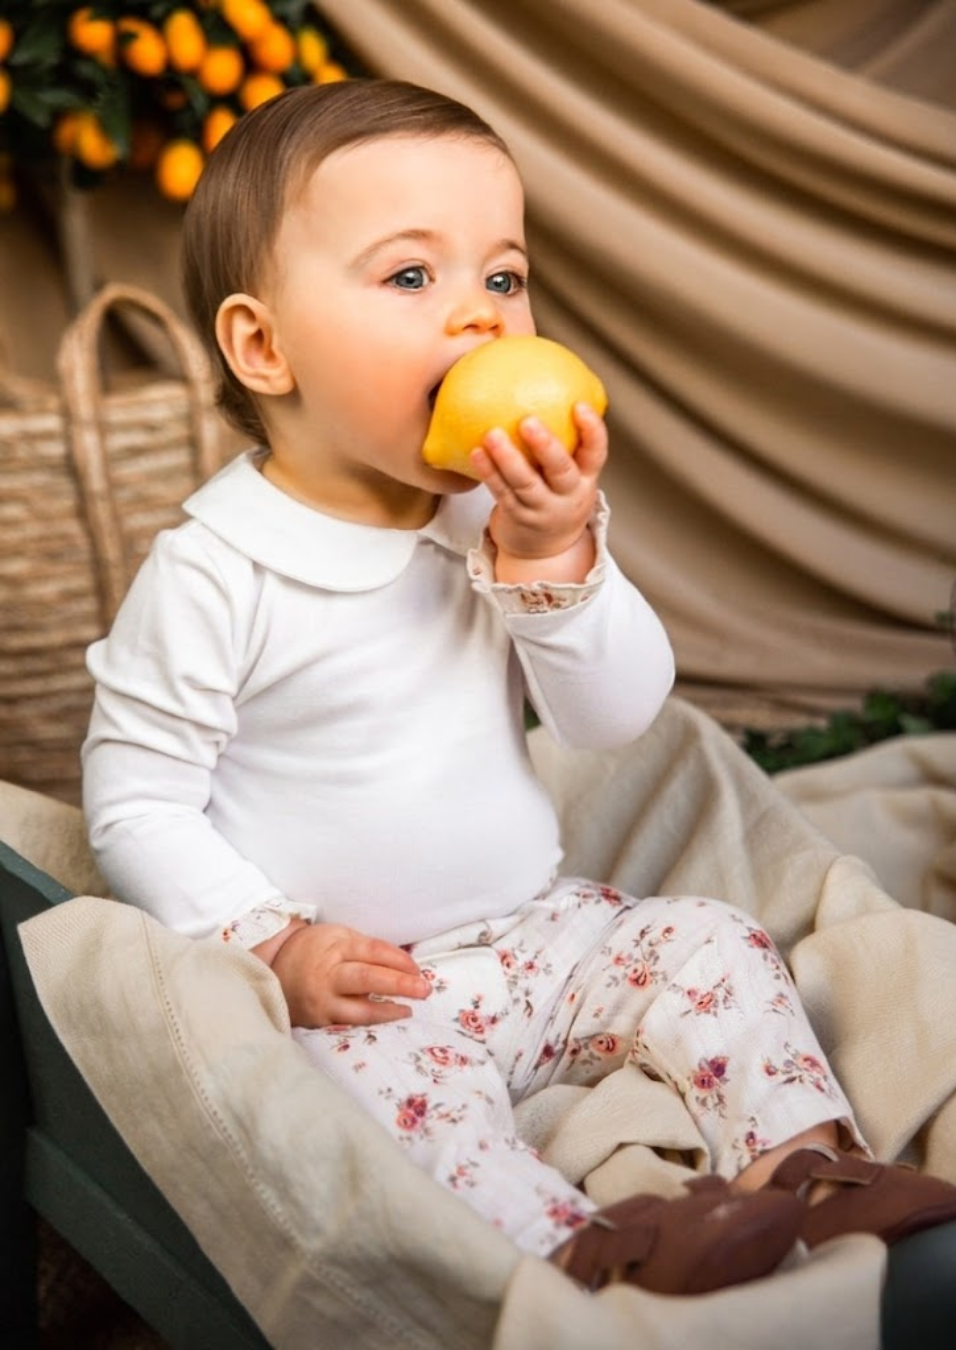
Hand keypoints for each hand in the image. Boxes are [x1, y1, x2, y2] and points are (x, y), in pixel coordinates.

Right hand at [264, 921, 430, 1028]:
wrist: (275, 968)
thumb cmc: (315, 950)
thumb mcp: (338, 937)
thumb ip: (367, 948)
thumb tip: (406, 963)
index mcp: (336, 947)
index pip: (374, 951)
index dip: (400, 960)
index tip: (418, 969)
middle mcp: (328, 973)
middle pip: (368, 978)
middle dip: (400, 984)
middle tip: (424, 989)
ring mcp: (322, 1000)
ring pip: (359, 1009)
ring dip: (388, 1012)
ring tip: (408, 1011)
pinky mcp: (318, 1021)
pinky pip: (347, 1025)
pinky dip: (369, 1025)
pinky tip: (385, 1024)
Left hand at [469, 401, 606, 584]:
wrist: (544, 551)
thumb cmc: (555, 495)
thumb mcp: (569, 473)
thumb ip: (563, 440)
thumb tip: (543, 383)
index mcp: (586, 479)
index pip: (596, 453)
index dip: (592, 430)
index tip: (580, 405)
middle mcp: (568, 495)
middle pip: (561, 471)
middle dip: (547, 446)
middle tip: (528, 421)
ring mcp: (542, 509)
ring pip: (525, 484)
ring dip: (508, 459)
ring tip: (492, 434)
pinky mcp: (518, 517)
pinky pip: (501, 492)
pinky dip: (488, 473)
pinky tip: (475, 452)